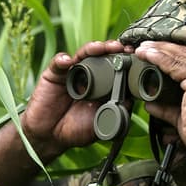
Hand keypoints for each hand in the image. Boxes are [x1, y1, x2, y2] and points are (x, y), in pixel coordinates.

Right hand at [15, 40, 131, 159]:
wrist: (50, 137)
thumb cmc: (76, 130)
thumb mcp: (102, 122)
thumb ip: (117, 110)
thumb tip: (132, 98)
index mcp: (103, 85)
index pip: (116, 67)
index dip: (125, 61)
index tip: (135, 57)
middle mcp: (88, 75)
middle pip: (102, 56)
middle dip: (112, 49)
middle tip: (122, 48)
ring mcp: (71, 73)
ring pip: (83, 54)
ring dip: (92, 48)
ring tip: (100, 48)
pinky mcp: (54, 74)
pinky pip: (58, 63)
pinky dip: (62, 59)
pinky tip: (67, 61)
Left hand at [133, 41, 185, 153]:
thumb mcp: (182, 115)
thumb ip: (167, 108)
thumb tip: (150, 104)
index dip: (173, 53)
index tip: (156, 51)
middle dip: (164, 48)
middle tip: (145, 46)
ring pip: (180, 56)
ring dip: (159, 50)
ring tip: (142, 49)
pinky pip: (177, 64)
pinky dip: (160, 58)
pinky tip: (147, 55)